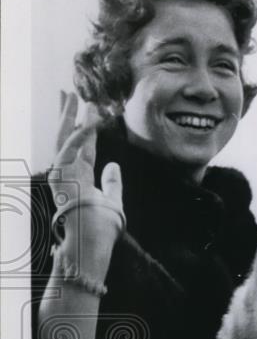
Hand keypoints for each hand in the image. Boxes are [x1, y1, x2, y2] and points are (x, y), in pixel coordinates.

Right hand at [48, 93, 122, 272]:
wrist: (91, 245)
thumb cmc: (101, 230)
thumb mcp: (113, 203)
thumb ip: (113, 184)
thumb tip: (114, 165)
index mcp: (80, 179)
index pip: (84, 148)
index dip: (88, 129)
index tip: (91, 112)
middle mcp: (68, 174)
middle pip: (68, 138)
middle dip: (69, 115)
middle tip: (69, 92)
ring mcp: (61, 175)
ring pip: (63, 138)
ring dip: (68, 116)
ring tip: (72, 95)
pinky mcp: (60, 177)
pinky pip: (69, 150)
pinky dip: (79, 135)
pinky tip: (88, 121)